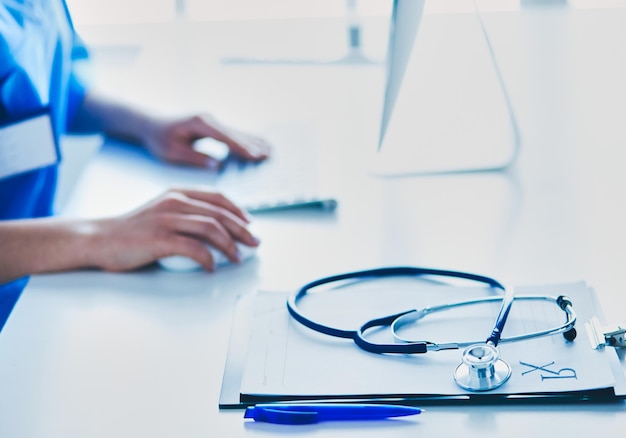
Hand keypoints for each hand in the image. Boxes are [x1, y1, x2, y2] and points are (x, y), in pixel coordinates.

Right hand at [91, 188, 259, 271]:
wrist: (98, 238)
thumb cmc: (132, 230)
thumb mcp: (161, 211)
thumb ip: (185, 213)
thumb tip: (216, 227)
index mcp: (177, 192)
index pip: (217, 197)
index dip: (238, 211)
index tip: (250, 224)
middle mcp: (174, 202)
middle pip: (220, 214)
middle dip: (242, 230)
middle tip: (254, 244)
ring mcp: (167, 219)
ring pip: (211, 228)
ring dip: (230, 245)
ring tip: (238, 258)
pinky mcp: (159, 239)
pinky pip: (194, 248)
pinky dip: (208, 258)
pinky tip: (212, 267)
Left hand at [143, 113, 270, 167]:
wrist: (151, 124)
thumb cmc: (159, 139)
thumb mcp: (172, 152)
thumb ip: (194, 158)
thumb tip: (216, 165)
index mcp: (199, 123)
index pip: (224, 137)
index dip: (240, 147)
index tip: (254, 156)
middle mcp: (208, 118)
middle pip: (234, 133)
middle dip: (252, 145)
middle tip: (268, 155)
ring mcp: (212, 120)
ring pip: (236, 132)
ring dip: (253, 141)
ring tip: (270, 149)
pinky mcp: (213, 125)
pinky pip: (232, 133)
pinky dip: (246, 139)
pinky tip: (258, 143)